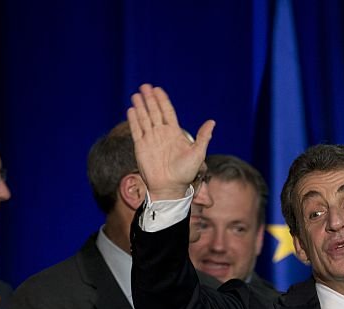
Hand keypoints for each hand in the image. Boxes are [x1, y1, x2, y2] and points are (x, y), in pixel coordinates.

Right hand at [127, 83, 213, 200]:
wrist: (170, 188)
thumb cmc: (186, 173)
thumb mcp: (198, 154)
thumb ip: (203, 137)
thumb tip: (212, 122)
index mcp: (175, 133)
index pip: (167, 112)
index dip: (162, 100)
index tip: (157, 89)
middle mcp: (162, 134)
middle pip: (154, 112)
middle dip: (150, 99)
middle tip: (145, 86)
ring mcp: (151, 140)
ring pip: (144, 119)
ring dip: (140, 106)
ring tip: (136, 94)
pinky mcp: (141, 147)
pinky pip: (136, 130)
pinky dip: (134, 120)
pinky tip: (131, 109)